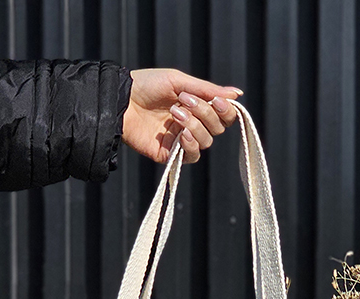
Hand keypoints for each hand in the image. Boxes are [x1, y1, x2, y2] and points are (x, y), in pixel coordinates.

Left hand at [123, 68, 240, 164]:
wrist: (121, 100)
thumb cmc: (147, 85)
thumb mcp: (179, 81)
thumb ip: (208, 90)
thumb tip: (238, 94)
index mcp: (197, 106)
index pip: (223, 115)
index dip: (226, 110)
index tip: (217, 101)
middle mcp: (192, 124)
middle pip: (217, 128)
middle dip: (205, 113)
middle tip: (185, 100)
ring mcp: (181, 140)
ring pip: (206, 141)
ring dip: (194, 125)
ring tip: (174, 113)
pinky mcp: (170, 154)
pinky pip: (192, 156)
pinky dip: (191, 145)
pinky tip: (182, 134)